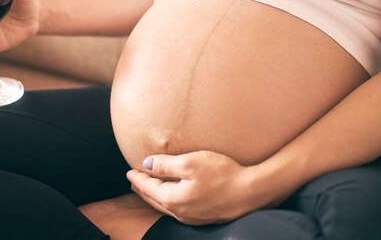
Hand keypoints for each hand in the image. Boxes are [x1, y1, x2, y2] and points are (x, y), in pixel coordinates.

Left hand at [126, 150, 258, 224]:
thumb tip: (145, 165)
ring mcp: (193, 217)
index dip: (138, 178)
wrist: (251, 192)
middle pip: (155, 200)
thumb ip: (165, 165)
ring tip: (150, 188)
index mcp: (174, 199)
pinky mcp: (204, 216)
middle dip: (143, 189)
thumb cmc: (222, 174)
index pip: (149, 188)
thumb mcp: (190, 163)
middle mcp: (181, 212)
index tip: (129, 171)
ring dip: (155, 196)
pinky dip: (169, 201)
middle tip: (135, 181)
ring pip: (166, 206)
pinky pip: (178, 209)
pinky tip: (173, 196)